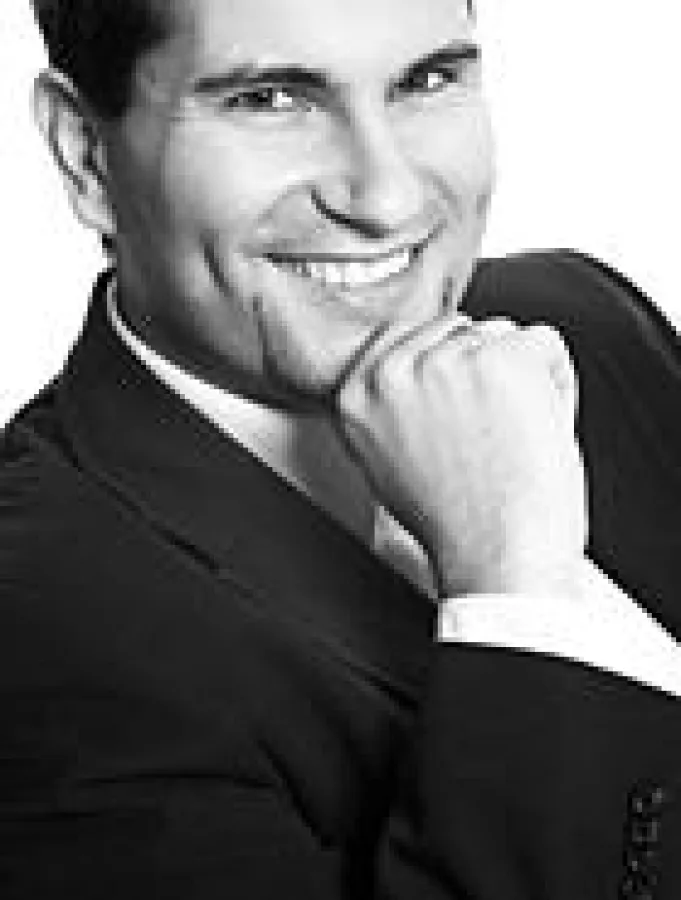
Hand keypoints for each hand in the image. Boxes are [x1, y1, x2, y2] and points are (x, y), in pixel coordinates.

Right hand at [332, 309, 588, 596]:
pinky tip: (537, 430)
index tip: (458, 408)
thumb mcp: (387, 464)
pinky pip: (546, 345)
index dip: (445, 371)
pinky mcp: (503, 359)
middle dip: (482, 372)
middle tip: (487, 433)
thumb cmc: (455, 525)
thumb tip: (415, 375)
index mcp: (356, 394)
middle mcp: (394, 371)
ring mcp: (447, 361)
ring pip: (502, 336)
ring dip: (520, 380)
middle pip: (457, 333)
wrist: (497, 557)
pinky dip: (558, 385)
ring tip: (510, 438)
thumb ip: (390, 409)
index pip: (406, 337)